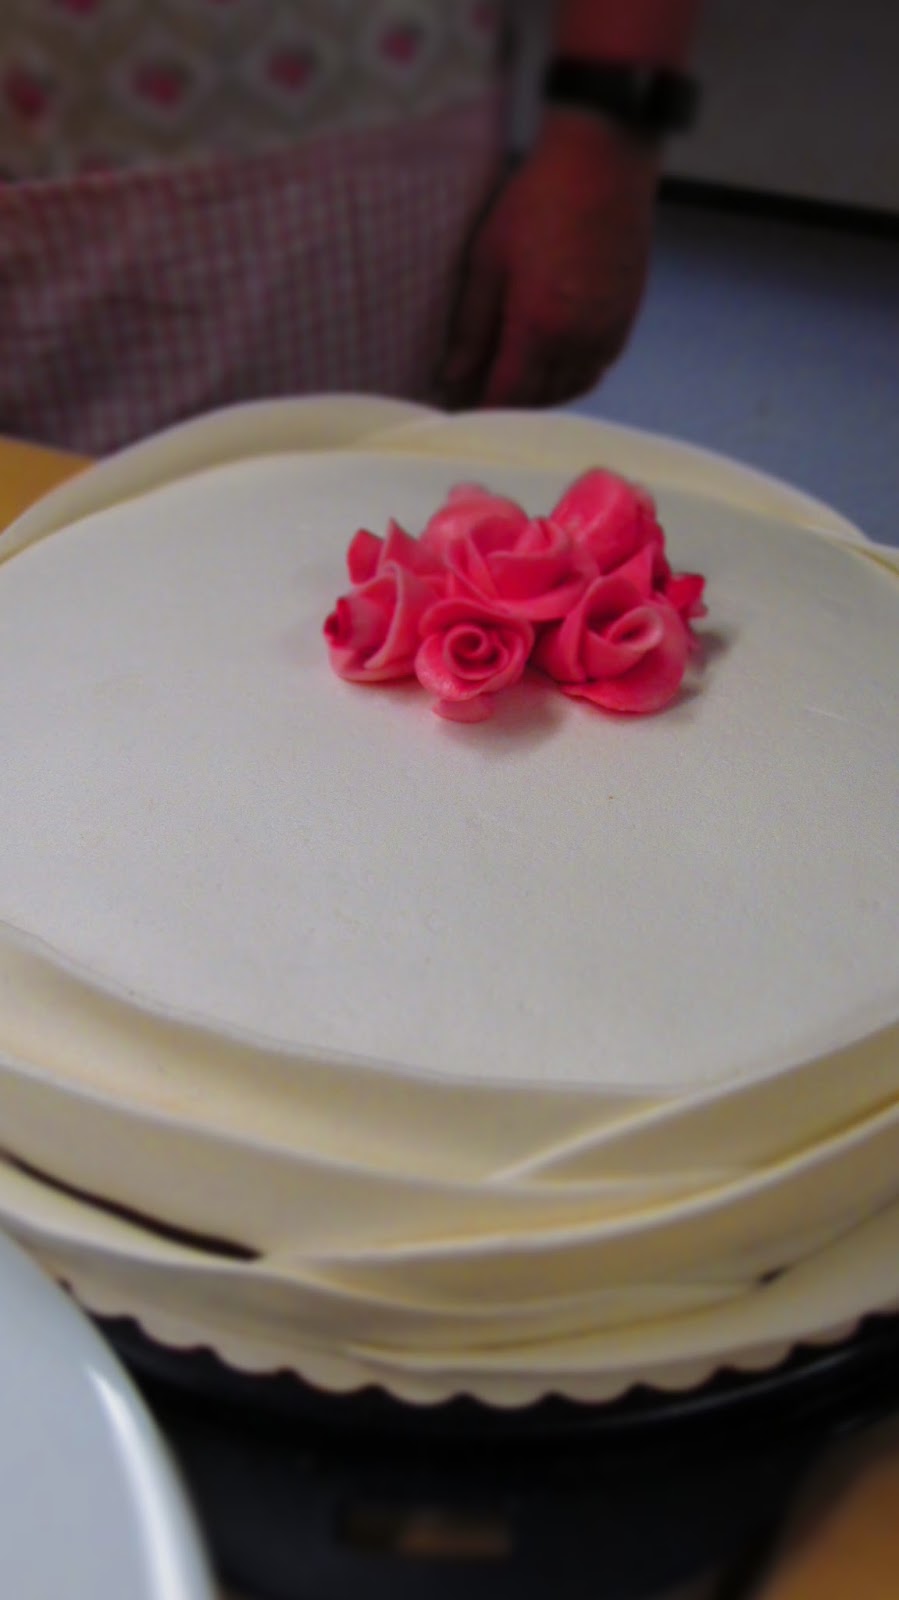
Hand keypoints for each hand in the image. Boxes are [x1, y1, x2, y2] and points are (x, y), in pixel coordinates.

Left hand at [441, 111, 659, 409]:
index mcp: (539, 328)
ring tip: (517, 382)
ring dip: (543, 395)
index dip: (483, 408)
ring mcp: (608, 332)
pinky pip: (597, 368)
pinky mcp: (627, 319)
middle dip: (511, 405)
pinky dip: (573, 376)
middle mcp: (578, 341)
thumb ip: (470, 325)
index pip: (508, 395)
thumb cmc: (537, 202)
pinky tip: (554, 363)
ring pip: (572, 388)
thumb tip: (452, 374)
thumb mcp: (488, 260)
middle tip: (483, 393)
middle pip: (541, 399)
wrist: (603, 163)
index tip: (463, 410)